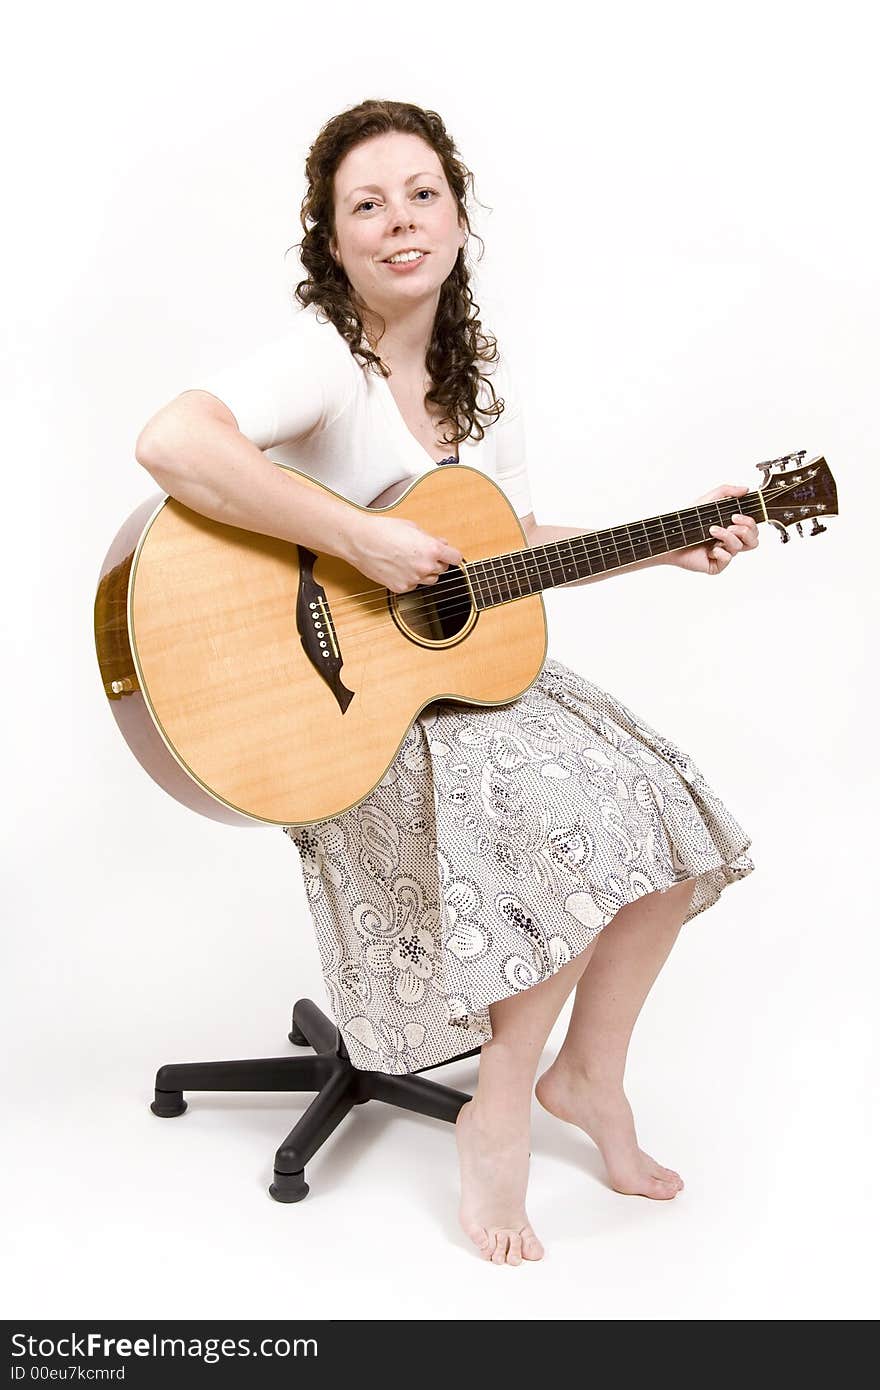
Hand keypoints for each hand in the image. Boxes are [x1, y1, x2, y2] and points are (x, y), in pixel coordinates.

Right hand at [346, 512, 461, 593]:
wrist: (360, 541)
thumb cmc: (383, 530)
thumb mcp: (413, 528)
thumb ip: (430, 539)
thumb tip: (442, 544)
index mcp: (431, 549)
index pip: (456, 558)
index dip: (452, 555)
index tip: (448, 554)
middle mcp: (425, 566)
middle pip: (443, 569)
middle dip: (436, 562)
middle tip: (421, 553)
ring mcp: (413, 579)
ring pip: (430, 580)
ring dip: (425, 572)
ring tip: (409, 560)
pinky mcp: (401, 587)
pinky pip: (413, 585)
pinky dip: (409, 578)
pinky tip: (398, 567)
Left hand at [665, 483, 759, 575]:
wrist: (672, 535)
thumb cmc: (688, 521)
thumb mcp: (709, 500)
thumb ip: (727, 491)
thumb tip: (745, 489)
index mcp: (731, 528)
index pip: (752, 529)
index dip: (751, 523)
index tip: (736, 515)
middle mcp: (729, 541)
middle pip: (753, 540)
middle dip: (745, 530)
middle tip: (731, 523)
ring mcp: (723, 554)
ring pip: (740, 547)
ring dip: (727, 536)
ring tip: (712, 530)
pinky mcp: (716, 565)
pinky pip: (727, 559)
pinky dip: (721, 552)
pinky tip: (710, 549)